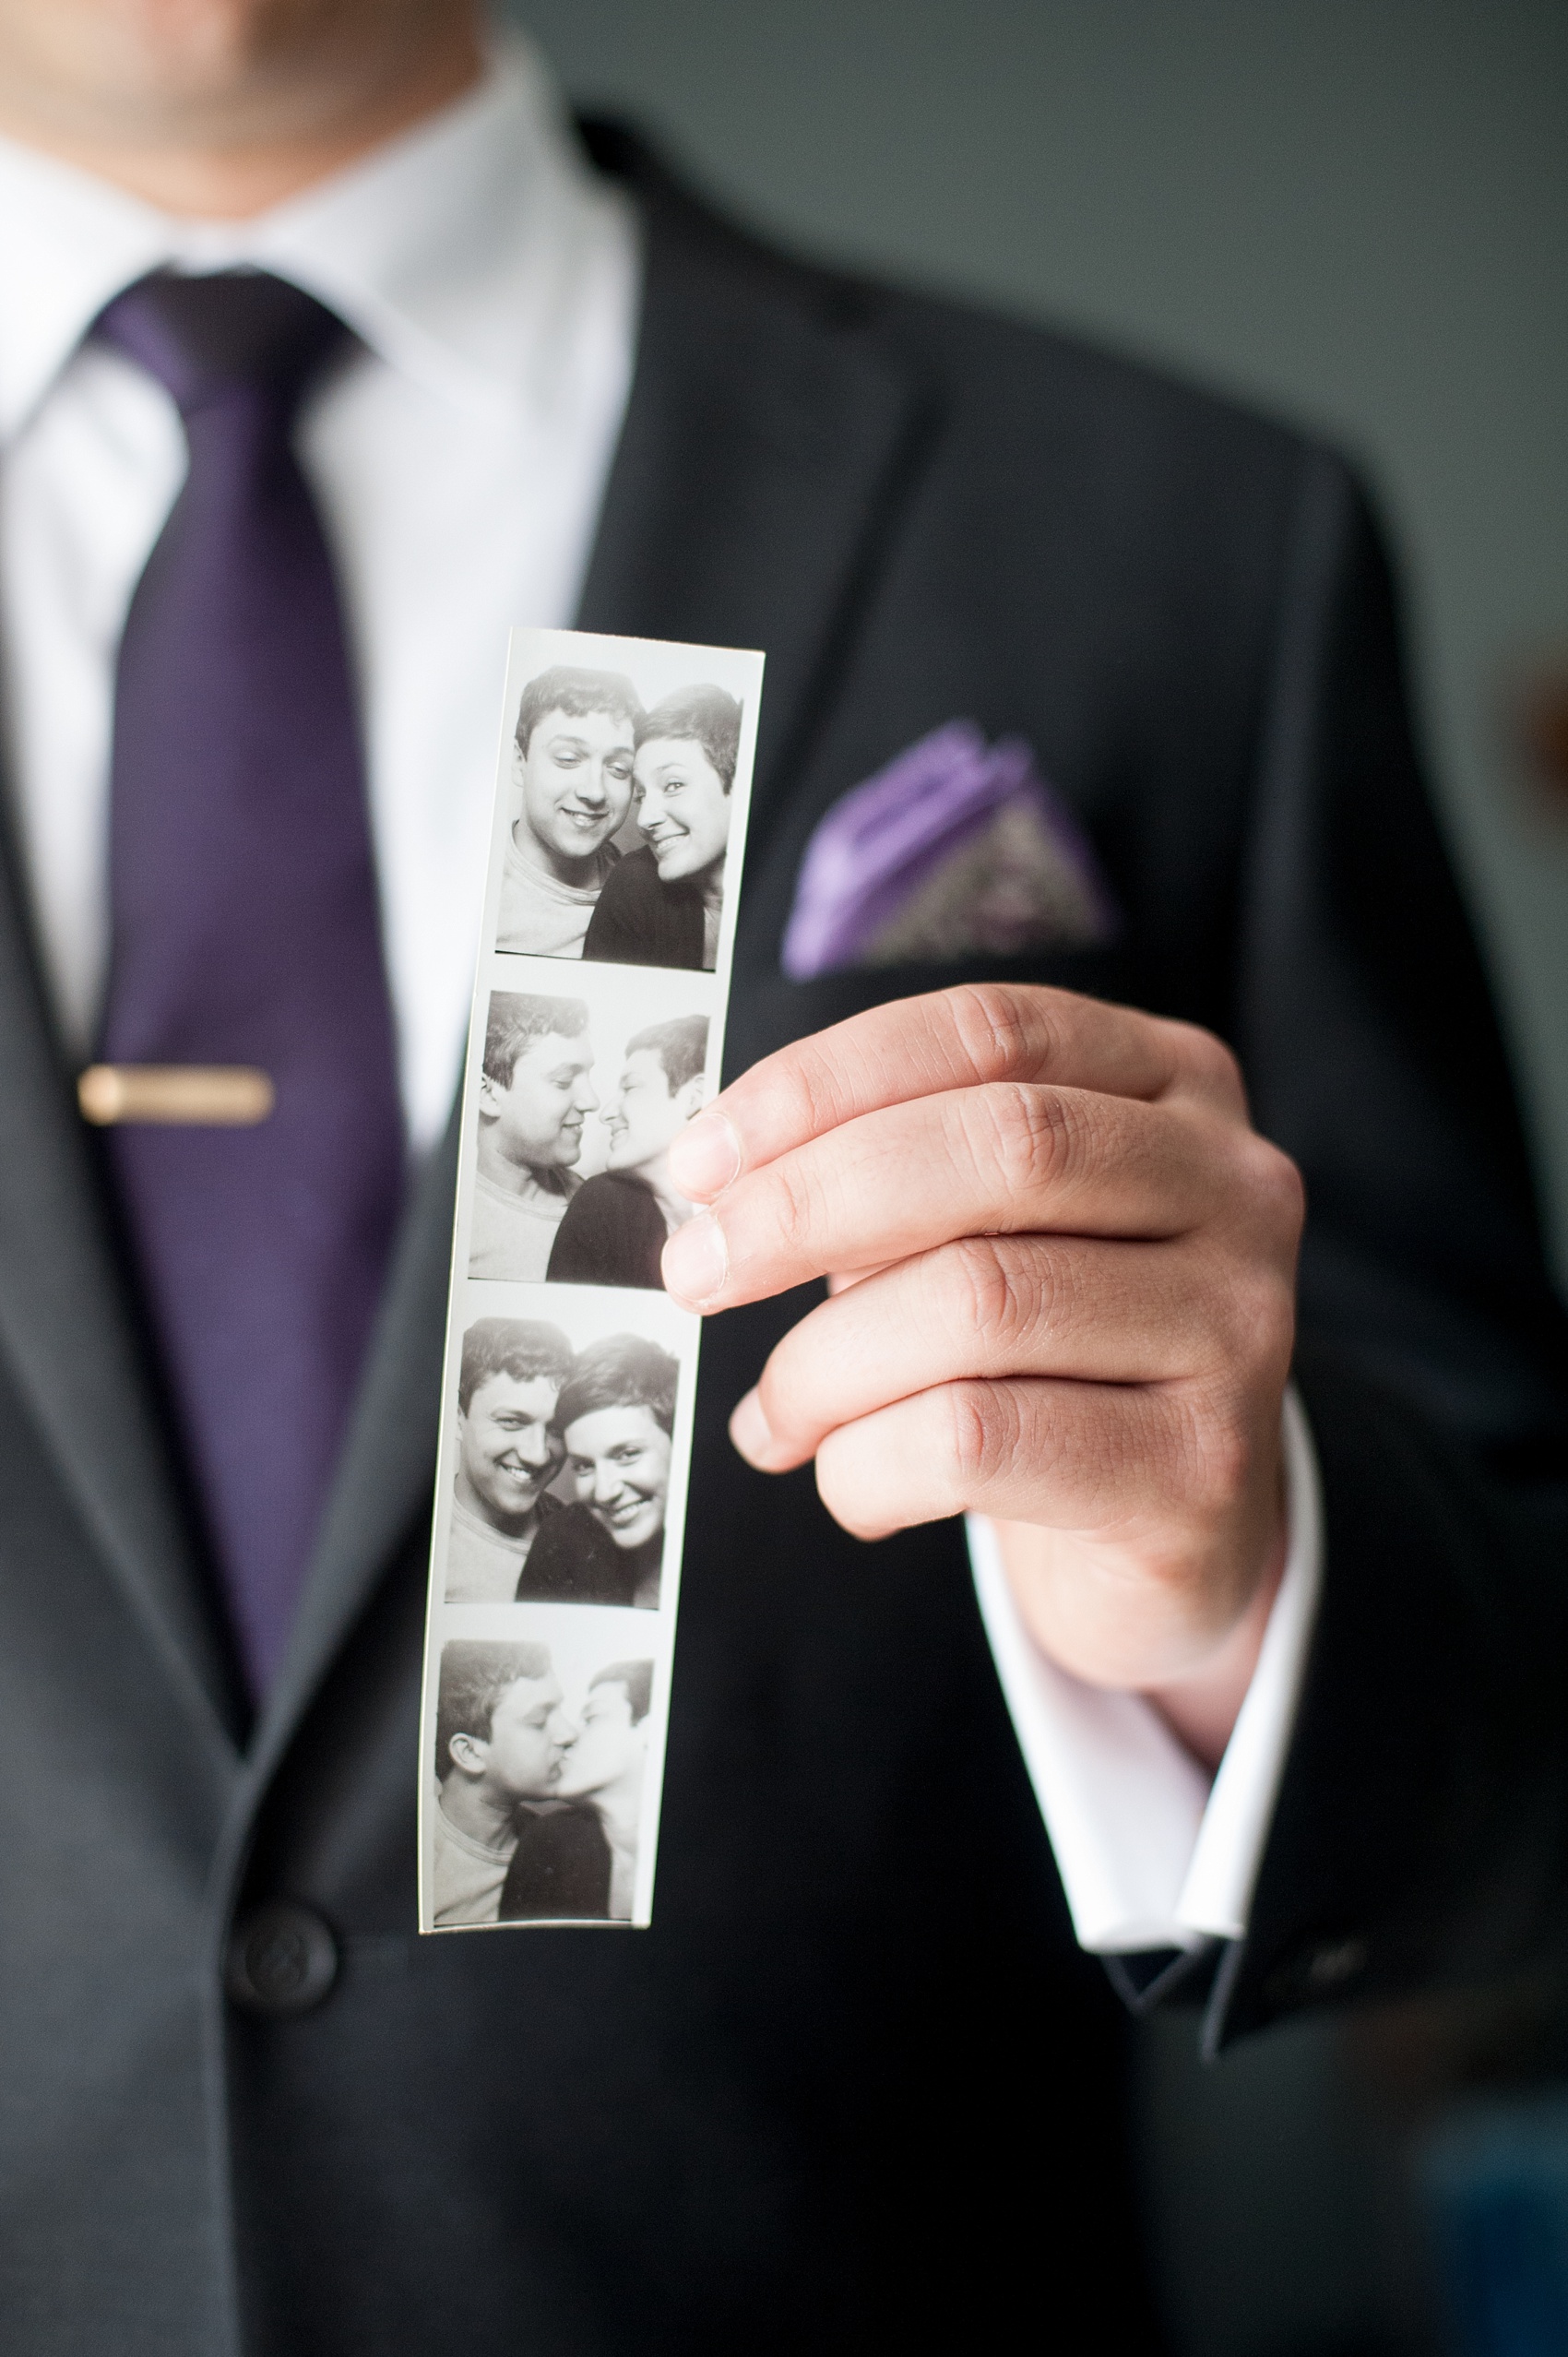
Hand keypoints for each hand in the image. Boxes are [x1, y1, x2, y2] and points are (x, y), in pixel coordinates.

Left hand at [662, 984, 1303, 1764]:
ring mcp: (1238, 1323)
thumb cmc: (1050, 1355)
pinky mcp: (1203, 1464)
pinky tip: (847, 1482)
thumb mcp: (983, 1232)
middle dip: (808, 1206)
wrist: (1179, 1534)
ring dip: (824, 1367)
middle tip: (695, 1271)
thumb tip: (713, 1188)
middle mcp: (1234, 1184)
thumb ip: (884, 1181)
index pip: (989, 1033)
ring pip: (980, 1304)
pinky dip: (868, 1465)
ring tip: (775, 1417)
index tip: (699, 1160)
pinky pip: (981, 1443)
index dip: (825, 1082)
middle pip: (1001, 1149)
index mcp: (1174, 1085)